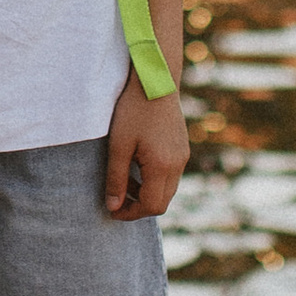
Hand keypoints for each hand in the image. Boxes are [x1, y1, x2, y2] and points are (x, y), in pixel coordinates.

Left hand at [104, 85, 189, 221]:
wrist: (154, 81)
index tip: (113, 210)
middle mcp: (178, 165)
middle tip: (117, 199)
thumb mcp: (118, 146)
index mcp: (163, 167)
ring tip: (125, 180)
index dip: (131, 213)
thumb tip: (113, 206)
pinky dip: (155, 179)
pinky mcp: (182, 147)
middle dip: (139, 206)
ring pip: (167, 189)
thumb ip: (116, 178)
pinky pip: (171, 174)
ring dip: (147, 192)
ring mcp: (183, 155)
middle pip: (162, 201)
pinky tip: (138, 165)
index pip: (152, 206)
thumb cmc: (133, 111)